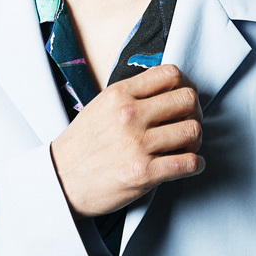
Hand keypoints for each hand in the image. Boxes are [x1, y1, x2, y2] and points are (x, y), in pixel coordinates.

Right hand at [50, 63, 203, 217]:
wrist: (60, 181)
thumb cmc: (81, 145)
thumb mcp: (100, 106)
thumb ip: (132, 95)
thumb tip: (168, 90)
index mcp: (119, 94)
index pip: (170, 74)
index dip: (185, 84)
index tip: (185, 96)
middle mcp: (130, 115)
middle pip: (188, 99)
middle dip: (194, 111)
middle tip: (189, 121)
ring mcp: (138, 144)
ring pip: (193, 130)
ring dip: (195, 140)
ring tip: (187, 146)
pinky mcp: (144, 173)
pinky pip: (188, 162)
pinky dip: (195, 164)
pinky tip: (189, 164)